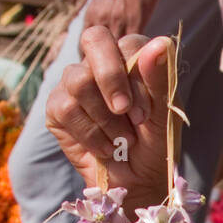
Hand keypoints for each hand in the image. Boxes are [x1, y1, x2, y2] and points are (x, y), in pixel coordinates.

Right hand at [45, 27, 171, 206]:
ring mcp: (76, 84)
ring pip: (79, 80)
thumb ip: (161, 80)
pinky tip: (106, 148)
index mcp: (133, 60)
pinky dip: (91, 134)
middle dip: (110, 77)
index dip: (134, 75)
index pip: (127, 42)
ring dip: (105, 118)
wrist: (137, 183)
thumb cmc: (155, 147)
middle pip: (94, 39)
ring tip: (123, 140)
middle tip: (123, 110)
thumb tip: (160, 42)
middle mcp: (101, 65)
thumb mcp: (164, 116)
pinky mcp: (57, 108)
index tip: (144, 113)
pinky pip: (66, 108)